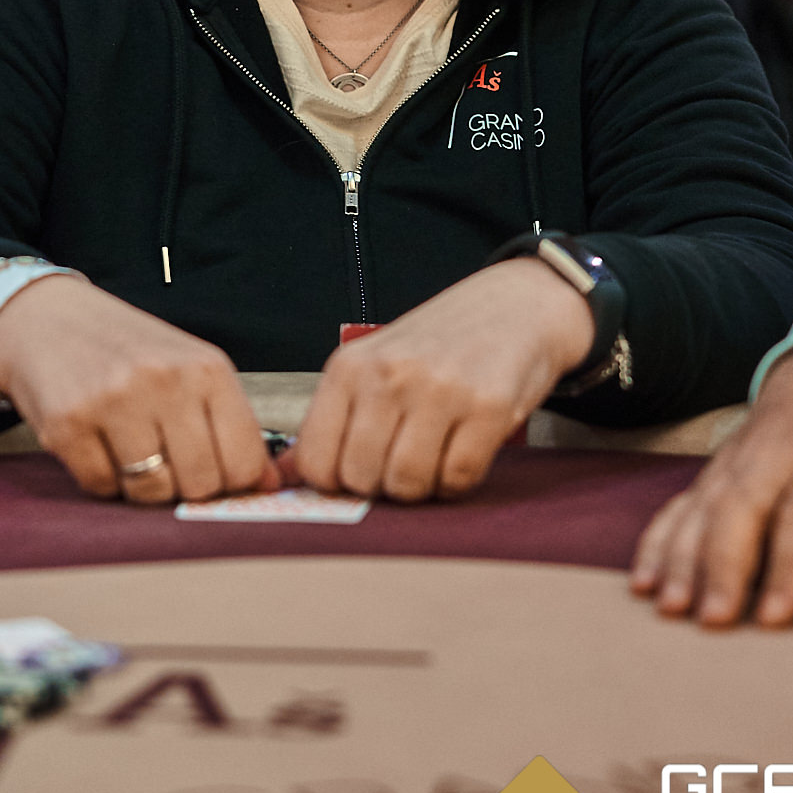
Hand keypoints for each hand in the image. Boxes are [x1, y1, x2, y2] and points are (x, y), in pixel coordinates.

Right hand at [0, 272, 277, 505]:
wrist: (49, 319)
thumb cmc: (128, 350)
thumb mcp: (190, 368)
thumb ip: (230, 423)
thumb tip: (268, 483)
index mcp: (206, 367)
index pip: (245, 460)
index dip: (235, 482)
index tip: (219, 475)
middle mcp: (164, 381)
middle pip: (201, 483)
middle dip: (187, 486)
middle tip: (169, 462)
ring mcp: (114, 401)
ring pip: (152, 491)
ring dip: (143, 485)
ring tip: (132, 449)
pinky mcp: (69, 424)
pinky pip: (102, 487)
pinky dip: (103, 478)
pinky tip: (99, 443)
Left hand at [291, 259, 593, 501]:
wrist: (513, 306)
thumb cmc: (436, 345)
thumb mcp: (372, 367)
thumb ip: (331, 421)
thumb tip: (280, 479)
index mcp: (350, 366)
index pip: (316, 460)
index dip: (336, 482)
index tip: (357, 471)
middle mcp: (389, 374)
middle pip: (361, 479)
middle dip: (382, 485)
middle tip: (403, 459)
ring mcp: (439, 388)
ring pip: (408, 484)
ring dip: (423, 485)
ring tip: (433, 453)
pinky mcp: (488, 406)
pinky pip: (458, 478)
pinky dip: (460, 479)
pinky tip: (463, 448)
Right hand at [630, 333, 792, 626]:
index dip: (789, 566)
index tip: (773, 617)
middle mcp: (775, 457)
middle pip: (740, 509)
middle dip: (721, 566)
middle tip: (713, 620)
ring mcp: (736, 461)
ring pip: (702, 508)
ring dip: (681, 558)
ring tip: (671, 607)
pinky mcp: (713, 471)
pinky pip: (678, 504)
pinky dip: (657, 542)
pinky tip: (643, 580)